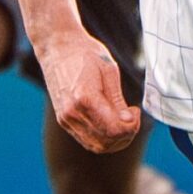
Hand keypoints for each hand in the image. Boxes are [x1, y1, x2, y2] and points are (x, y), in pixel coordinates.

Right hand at [34, 28, 140, 153]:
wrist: (57, 47)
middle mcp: (72, 113)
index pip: (114, 130)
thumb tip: (127, 121)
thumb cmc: (84, 53)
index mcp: (85, 98)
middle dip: (126, 135)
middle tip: (131, 117)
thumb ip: (118, 100)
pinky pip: (87, 140)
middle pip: (106, 142)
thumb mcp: (109, 70)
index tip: (135, 111)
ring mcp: (65, 119)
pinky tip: (109, 122)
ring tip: (122, 120)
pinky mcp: (63, 120)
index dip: (131, 126)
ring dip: (115, 140)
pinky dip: (103, 138)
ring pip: (97, 146)